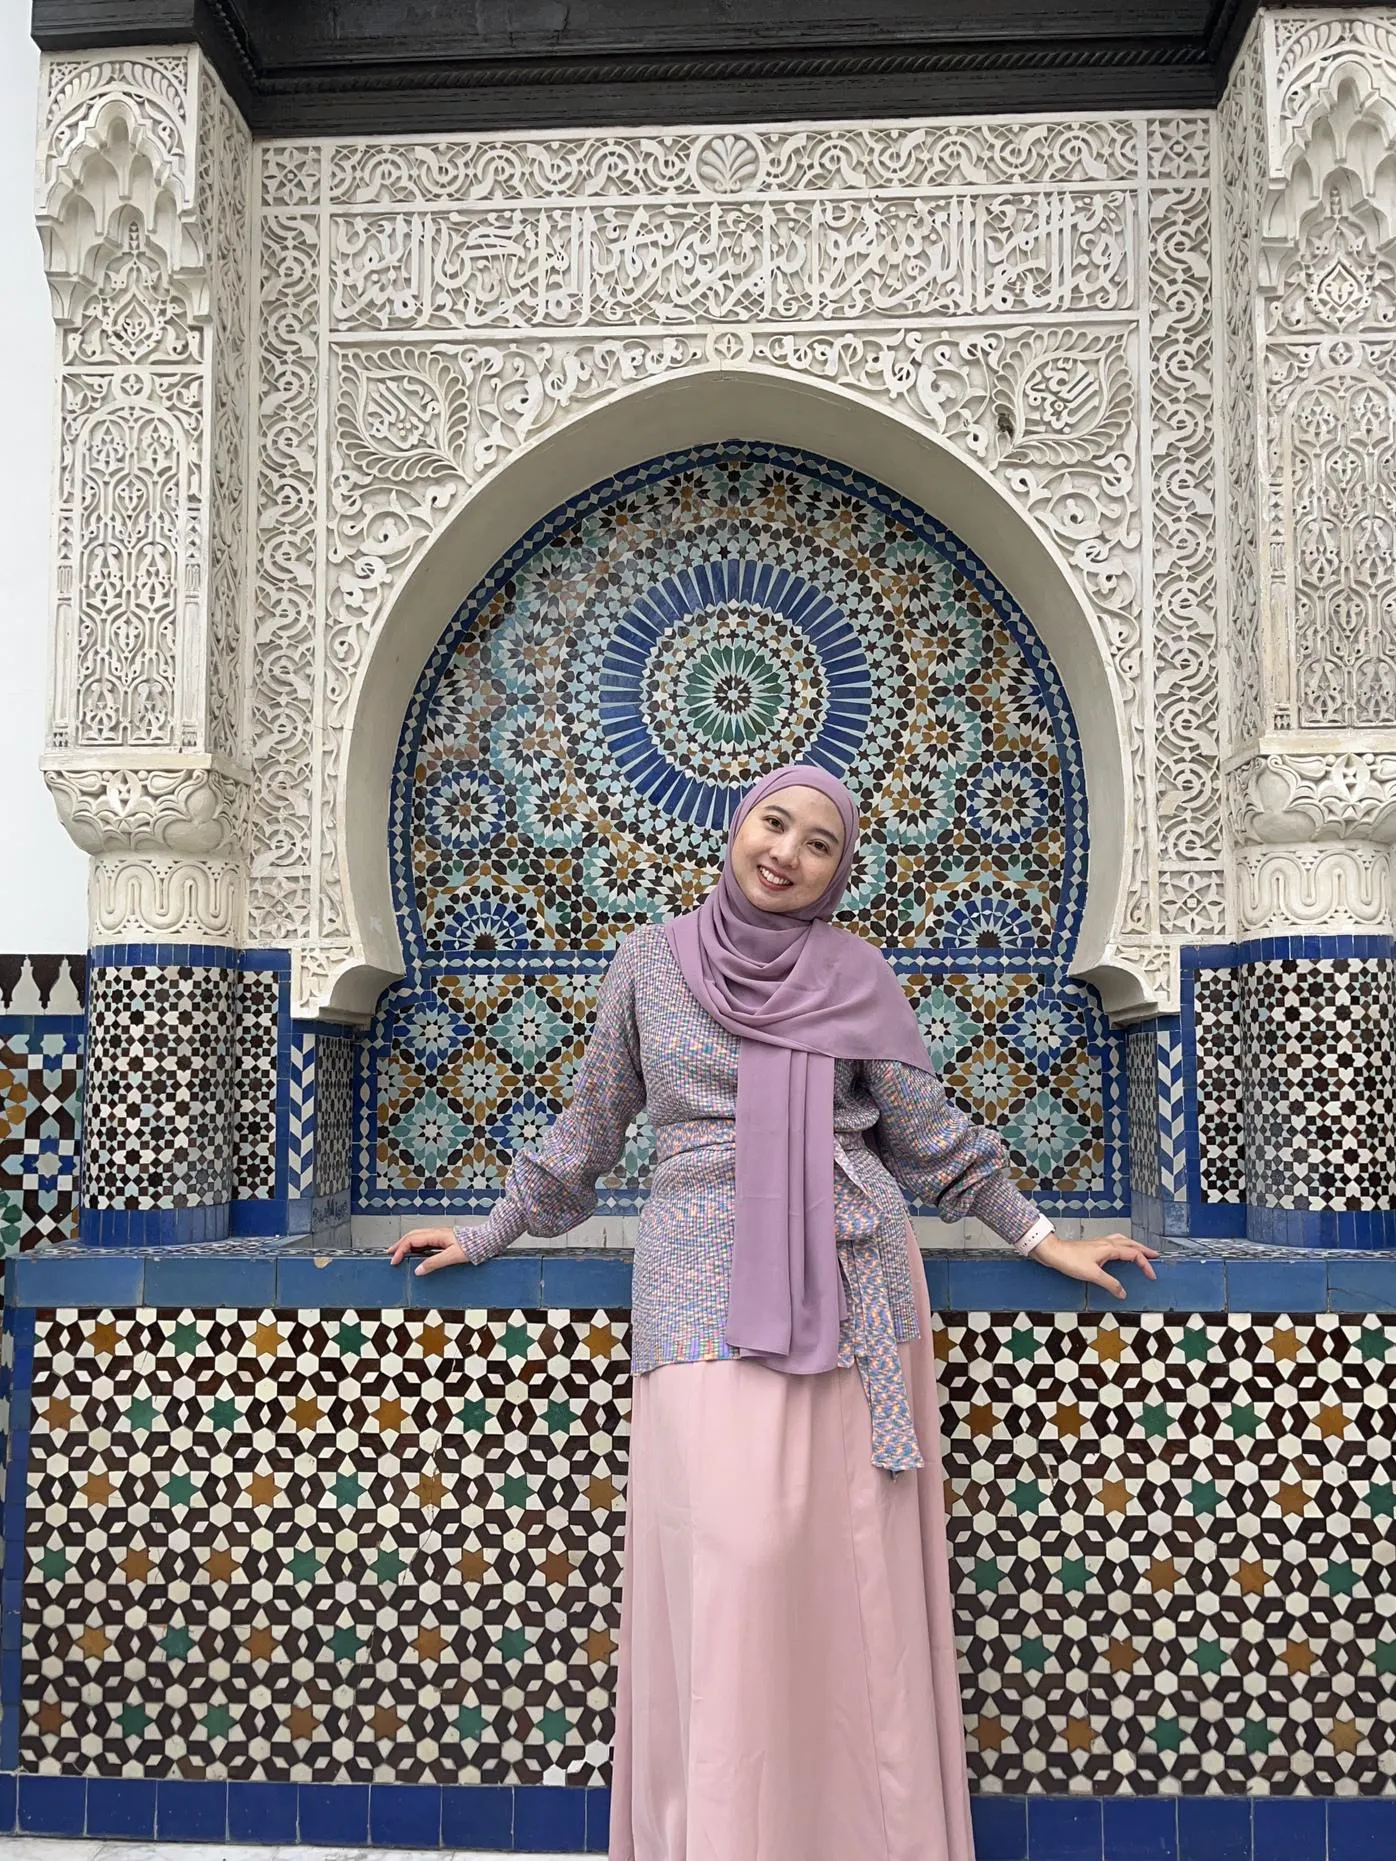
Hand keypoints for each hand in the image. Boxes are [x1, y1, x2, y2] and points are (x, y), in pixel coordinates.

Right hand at [390, 1225, 469, 1275]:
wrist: (486, 1240)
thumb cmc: (473, 1247)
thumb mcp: (452, 1257)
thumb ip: (434, 1263)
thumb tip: (418, 1270)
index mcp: (436, 1235)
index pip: (412, 1240)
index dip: (401, 1250)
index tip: (394, 1261)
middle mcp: (436, 1233)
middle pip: (412, 1236)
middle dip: (399, 1245)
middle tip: (390, 1254)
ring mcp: (439, 1235)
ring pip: (417, 1237)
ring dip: (406, 1244)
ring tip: (398, 1252)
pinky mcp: (443, 1239)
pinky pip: (424, 1240)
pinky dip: (415, 1246)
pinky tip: (414, 1252)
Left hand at [1034, 1233, 1159, 1300]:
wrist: (1052, 1252)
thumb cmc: (1069, 1260)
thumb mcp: (1092, 1275)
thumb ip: (1109, 1283)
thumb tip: (1122, 1292)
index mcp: (1110, 1248)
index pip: (1134, 1254)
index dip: (1145, 1264)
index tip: (1151, 1275)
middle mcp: (1106, 1243)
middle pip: (1131, 1243)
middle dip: (1144, 1250)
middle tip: (1155, 1256)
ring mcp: (1099, 1244)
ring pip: (1122, 1241)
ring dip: (1134, 1246)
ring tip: (1140, 1251)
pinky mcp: (1093, 1247)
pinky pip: (1113, 1243)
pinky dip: (1122, 1246)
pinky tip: (1118, 1252)